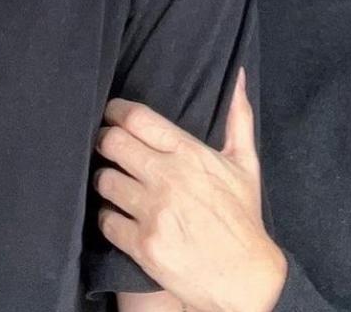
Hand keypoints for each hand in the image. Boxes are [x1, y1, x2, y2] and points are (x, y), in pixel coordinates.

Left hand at [95, 71, 285, 311]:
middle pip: (113, 144)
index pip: (137, 119)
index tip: (111, 113)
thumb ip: (238, 116)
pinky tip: (118, 214)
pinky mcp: (143, 245)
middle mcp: (168, 178)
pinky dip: (108, 216)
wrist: (246, 276)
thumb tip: (238, 76)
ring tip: (112, 181)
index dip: (115, 112)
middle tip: (105, 145)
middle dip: (104, 141)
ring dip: (104, 180)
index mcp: (189, 153)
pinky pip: (106, 221)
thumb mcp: (245, 162)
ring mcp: (153, 212)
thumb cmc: (243, 216)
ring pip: (105, 182)